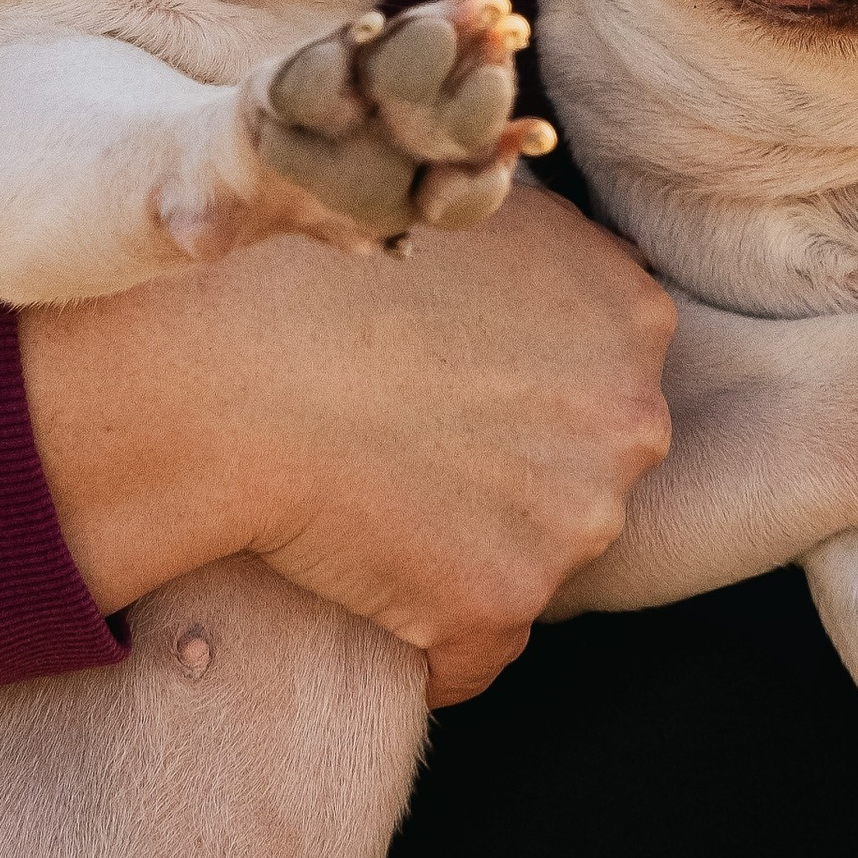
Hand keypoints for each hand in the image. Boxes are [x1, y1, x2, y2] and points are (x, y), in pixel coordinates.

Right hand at [20, 181, 674, 704]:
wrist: (226, 356)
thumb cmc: (319, 260)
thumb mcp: (462, 206)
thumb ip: (546, 238)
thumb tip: (571, 249)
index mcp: (630, 314)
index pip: (604, 376)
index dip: (522, 388)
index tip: (447, 388)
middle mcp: (630, 420)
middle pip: (585, 471)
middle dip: (511, 473)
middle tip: (404, 447)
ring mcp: (574, 520)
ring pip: (534, 559)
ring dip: (466, 550)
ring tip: (371, 505)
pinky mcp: (501, 602)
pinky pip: (474, 651)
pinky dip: (424, 637)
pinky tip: (357, 579)